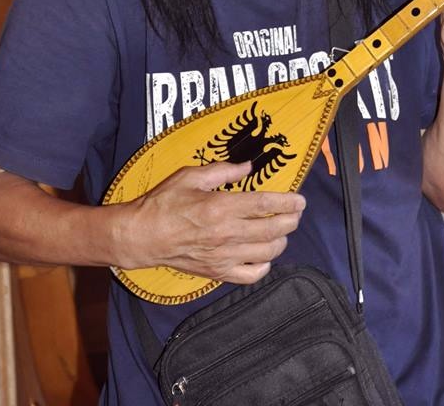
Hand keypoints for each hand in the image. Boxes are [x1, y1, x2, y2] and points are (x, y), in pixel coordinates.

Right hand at [117, 160, 304, 284]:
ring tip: (282, 230)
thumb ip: (223, 171)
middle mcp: (226, 233)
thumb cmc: (164, 202)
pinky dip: (264, 266)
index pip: (265, 205)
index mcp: (221, 207)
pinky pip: (251, 275)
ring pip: (267, 253)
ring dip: (281, 241)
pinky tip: (264, 255)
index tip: (301, 200)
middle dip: (291, 220)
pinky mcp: (218, 272)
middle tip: (296, 212)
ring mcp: (224, 256)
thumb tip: (248, 167)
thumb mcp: (190, 176)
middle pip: (273, 229)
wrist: (143, 236)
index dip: (287, 202)